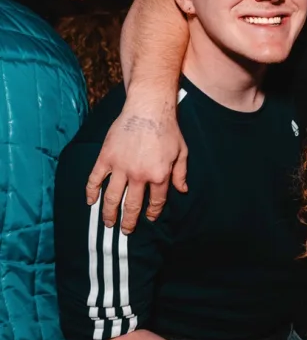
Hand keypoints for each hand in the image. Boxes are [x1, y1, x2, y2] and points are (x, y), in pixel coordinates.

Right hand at [85, 93, 187, 233]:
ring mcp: (120, 167)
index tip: (149, 218)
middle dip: (128, 221)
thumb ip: (181, 173)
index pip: (155, 202)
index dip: (153, 213)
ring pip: (112, 197)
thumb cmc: (168, 129)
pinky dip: (91, 192)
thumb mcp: (182, 152)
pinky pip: (95, 179)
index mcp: (159, 175)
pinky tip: (90, 202)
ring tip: (108, 223)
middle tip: (126, 230)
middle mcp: (139, 175)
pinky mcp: (106, 158)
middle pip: (131, 205)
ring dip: (109, 213)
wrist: (148, 109)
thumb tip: (182, 190)